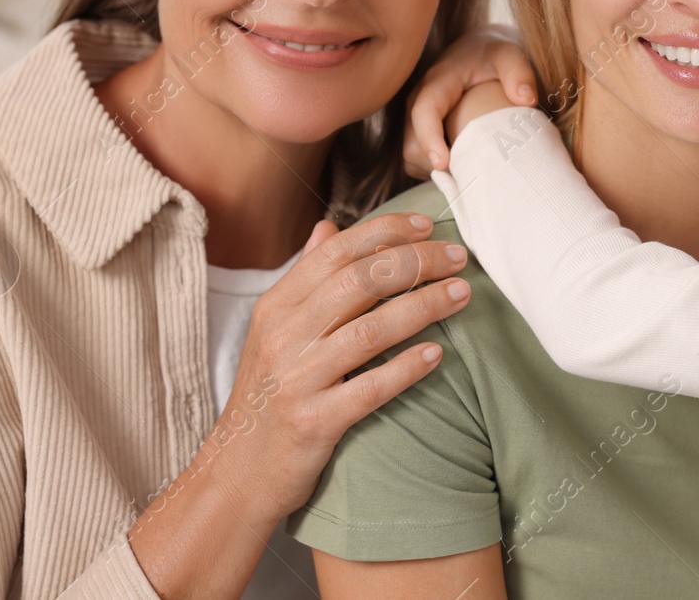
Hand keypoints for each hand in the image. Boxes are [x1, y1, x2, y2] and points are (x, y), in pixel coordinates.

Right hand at [128, 213, 469, 597]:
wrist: (237, 472)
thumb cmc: (267, 394)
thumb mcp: (273, 330)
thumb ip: (305, 278)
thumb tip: (329, 226)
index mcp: (276, 306)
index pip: (336, 252)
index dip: (386, 232)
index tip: (429, 226)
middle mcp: (283, 336)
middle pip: (359, 282)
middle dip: (416, 262)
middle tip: (458, 258)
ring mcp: (297, 380)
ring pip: (370, 330)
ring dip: (424, 307)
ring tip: (462, 294)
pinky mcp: (314, 423)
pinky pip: (370, 389)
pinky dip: (406, 368)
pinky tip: (437, 354)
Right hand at [406, 24, 536, 176]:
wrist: (476, 54)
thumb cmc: (493, 57)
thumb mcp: (509, 55)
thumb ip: (518, 71)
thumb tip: (526, 99)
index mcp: (437, 82)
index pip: (424, 110)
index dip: (429, 139)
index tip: (443, 163)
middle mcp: (418, 101)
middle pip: (412, 143)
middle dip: (433, 163)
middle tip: (470, 176)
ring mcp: (414, 120)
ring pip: (412, 157)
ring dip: (435, 171)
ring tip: (469, 174)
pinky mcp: (418, 134)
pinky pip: (417, 162)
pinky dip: (436, 172)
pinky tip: (464, 170)